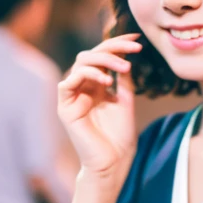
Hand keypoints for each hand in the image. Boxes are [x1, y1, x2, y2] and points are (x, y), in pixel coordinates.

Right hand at [58, 35, 142, 178]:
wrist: (113, 163)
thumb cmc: (120, 136)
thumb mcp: (126, 100)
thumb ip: (123, 78)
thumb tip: (127, 54)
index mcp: (95, 85)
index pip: (102, 56)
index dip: (118, 44)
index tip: (137, 39)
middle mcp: (82, 87)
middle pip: (91, 54)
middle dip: (113, 47)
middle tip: (135, 48)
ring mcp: (72, 95)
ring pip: (81, 62)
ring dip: (105, 60)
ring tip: (125, 68)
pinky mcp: (65, 107)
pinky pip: (69, 81)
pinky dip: (88, 75)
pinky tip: (107, 82)